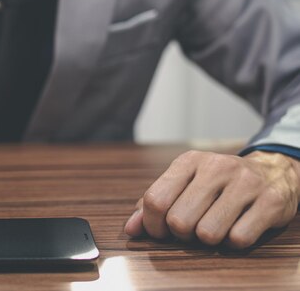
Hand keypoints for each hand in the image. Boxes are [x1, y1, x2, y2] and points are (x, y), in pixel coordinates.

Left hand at [124, 150, 299, 247]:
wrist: (273, 169)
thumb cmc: (219, 183)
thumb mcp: (185, 183)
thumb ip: (153, 205)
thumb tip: (131, 229)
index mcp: (189, 161)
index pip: (155, 199)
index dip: (153, 225)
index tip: (161, 232)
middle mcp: (216, 167)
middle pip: (179, 221)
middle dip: (181, 234)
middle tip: (192, 229)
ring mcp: (245, 183)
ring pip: (208, 233)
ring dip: (208, 240)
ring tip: (215, 226)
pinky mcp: (271, 202)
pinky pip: (238, 239)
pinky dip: (234, 242)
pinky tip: (237, 227)